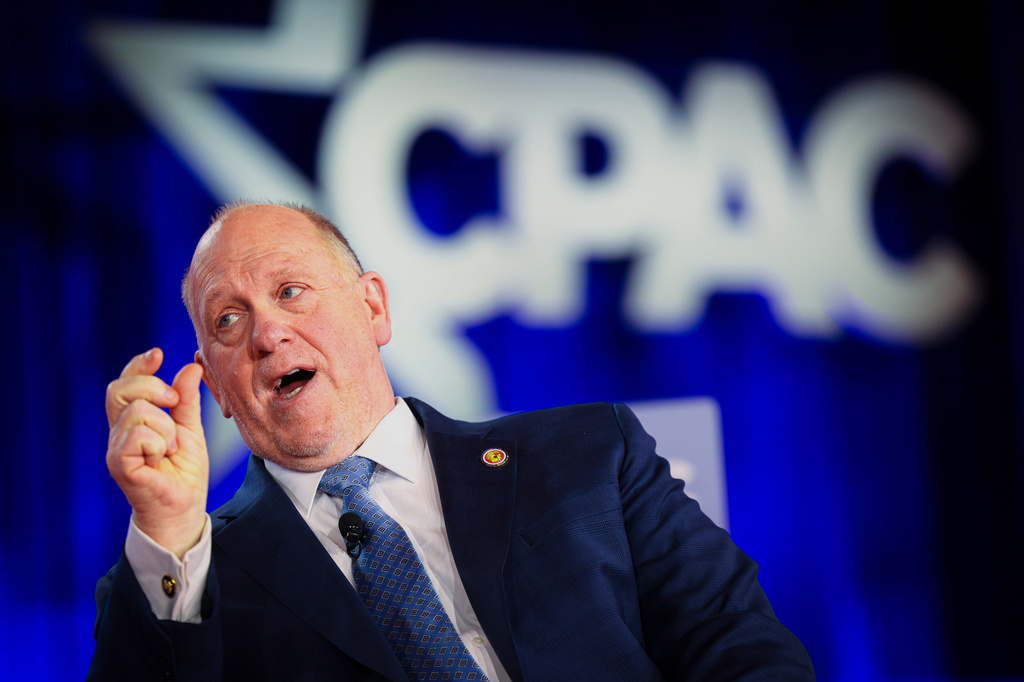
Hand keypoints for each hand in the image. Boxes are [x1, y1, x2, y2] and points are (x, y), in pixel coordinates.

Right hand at [106, 347, 208, 558]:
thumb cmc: (184, 472)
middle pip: (120, 389)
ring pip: (137, 411)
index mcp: (134, 420)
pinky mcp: (119, 464)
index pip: (125, 382)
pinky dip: (159, 443)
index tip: (159, 354)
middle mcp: (119, 431)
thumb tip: (191, 366)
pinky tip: (162, 458)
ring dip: (166, 427)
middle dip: (152, 386)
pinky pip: (138, 436)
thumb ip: (187, 399)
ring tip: (172, 448)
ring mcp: (116, 447)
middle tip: (173, 402)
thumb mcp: (190, 428)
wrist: (186, 507)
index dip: (138, 365)